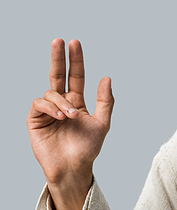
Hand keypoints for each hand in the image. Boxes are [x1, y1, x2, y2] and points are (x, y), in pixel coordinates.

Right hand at [27, 39, 113, 209]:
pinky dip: (51, 107)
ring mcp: (47, 111)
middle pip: (57, 75)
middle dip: (58, 58)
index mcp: (77, 102)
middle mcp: (61, 103)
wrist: (74, 168)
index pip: (75, 77)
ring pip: (51, 92)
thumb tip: (107, 77)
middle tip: (59, 41)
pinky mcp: (36, 119)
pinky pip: (40, 104)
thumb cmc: (88, 148)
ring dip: (62, 101)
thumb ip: (106, 101)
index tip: (74, 43)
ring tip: (72, 115)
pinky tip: (61, 116)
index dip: (75, 61)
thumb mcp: (102, 124)